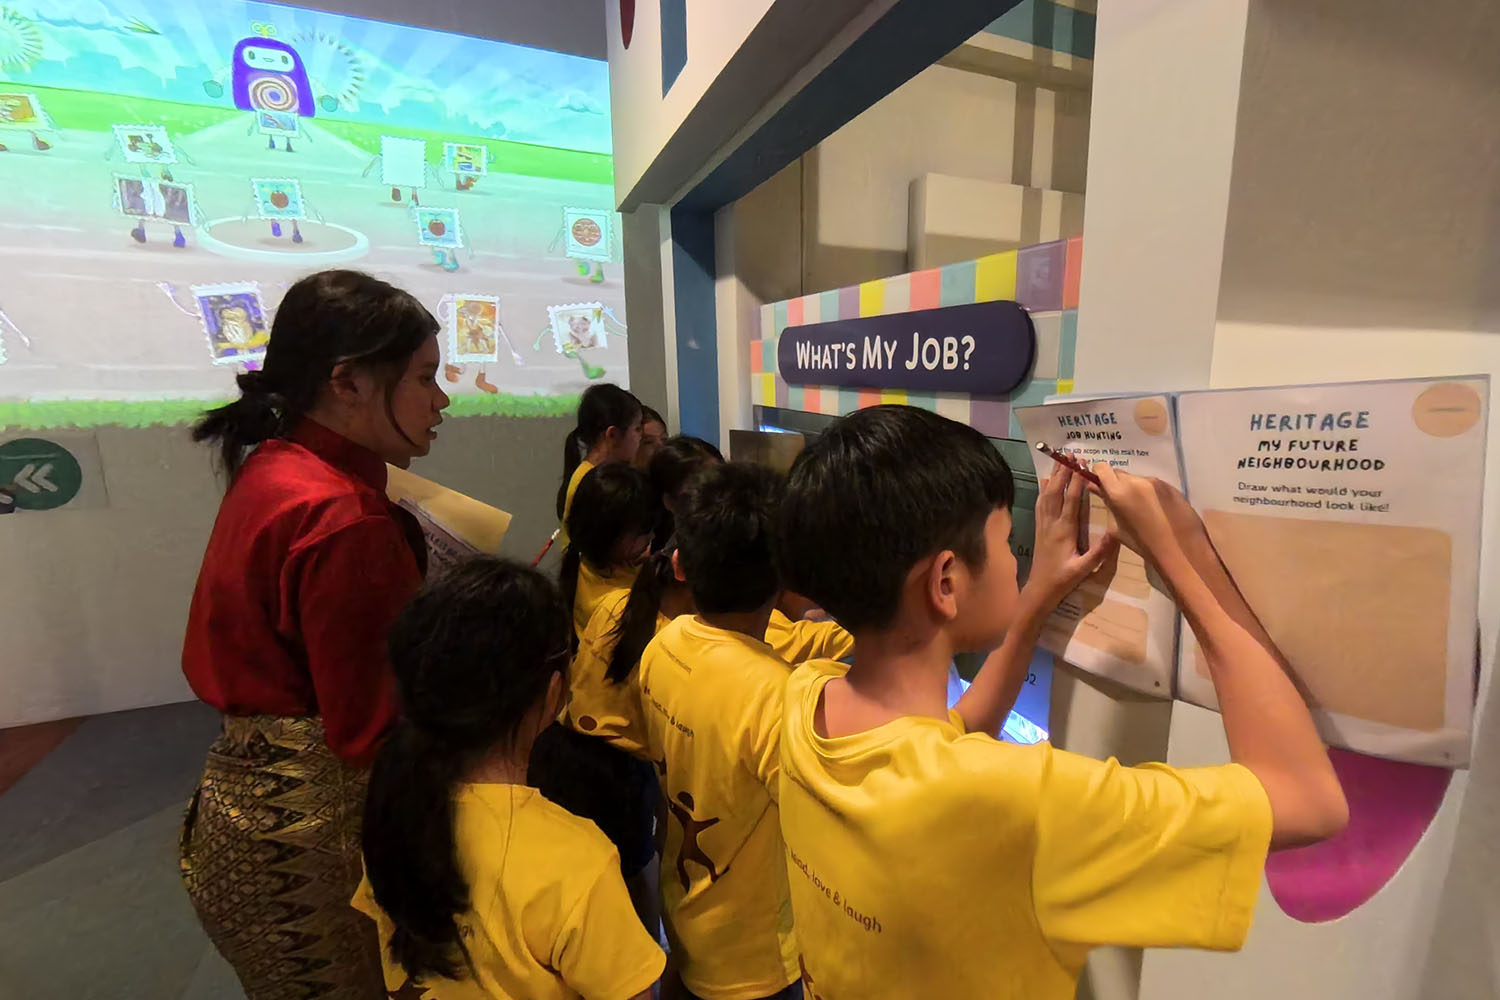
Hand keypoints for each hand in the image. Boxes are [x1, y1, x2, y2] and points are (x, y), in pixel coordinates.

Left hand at [1024, 466, 1118, 606]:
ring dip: (1053, 477)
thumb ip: (1099, 551)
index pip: (1070, 500)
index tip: (1082, 465)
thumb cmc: (1064, 579)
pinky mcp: (1039, 528)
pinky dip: (1042, 490)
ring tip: (1059, 461)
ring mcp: (1043, 525)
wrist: (1040, 590)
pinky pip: (1040, 504)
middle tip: (1070, 454)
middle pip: (1056, 492)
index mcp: (1064, 530)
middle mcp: (1051, 523)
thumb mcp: (1085, 568)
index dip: (1076, 481)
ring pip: (1046, 495)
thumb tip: (1114, 531)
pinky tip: (1044, 481)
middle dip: (1063, 472)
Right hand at [1087, 463, 1189, 569]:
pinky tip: (1157, 510)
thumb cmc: (1145, 545)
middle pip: (1119, 473)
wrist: (1182, 551)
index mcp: (1119, 492)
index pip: (1102, 468)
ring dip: (1134, 489)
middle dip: (1117, 484)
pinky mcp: (1170, 486)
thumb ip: (1109, 505)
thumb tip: (1098, 490)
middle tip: (1121, 502)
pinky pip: (1153, 485)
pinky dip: (1150, 493)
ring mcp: (1155, 482)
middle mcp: (1136, 482)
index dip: (1099, 476)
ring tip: (1142, 510)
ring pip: (1137, 479)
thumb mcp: (1119, 528)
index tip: (1101, 487)